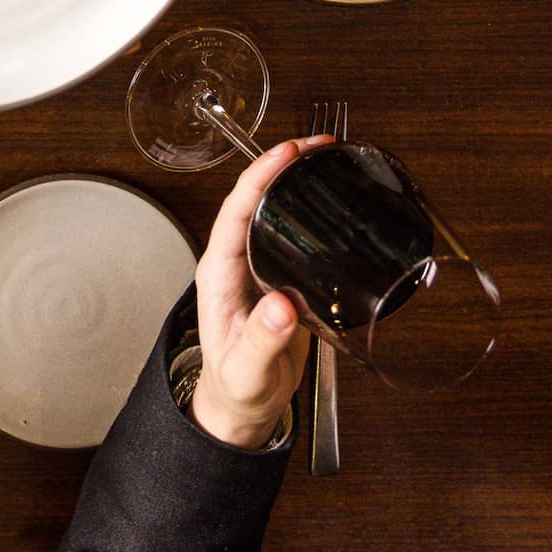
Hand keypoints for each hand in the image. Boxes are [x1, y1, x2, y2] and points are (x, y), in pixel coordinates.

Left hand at [189, 136, 333, 449]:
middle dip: (283, 164)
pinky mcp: (283, 277)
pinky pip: (295, 233)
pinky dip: (312, 210)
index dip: (260, 176)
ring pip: (275, 210)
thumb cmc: (236, 388)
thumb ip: (260, 341)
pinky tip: (332, 199)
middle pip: (255, 197)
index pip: (236, 209)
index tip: (286, 153)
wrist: (245, 407)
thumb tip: (280, 306)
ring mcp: (260, 265)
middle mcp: (237, 260)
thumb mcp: (245, 370)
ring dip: (297, 180)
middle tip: (317, 144)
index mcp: (219, 272)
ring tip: (327, 157)